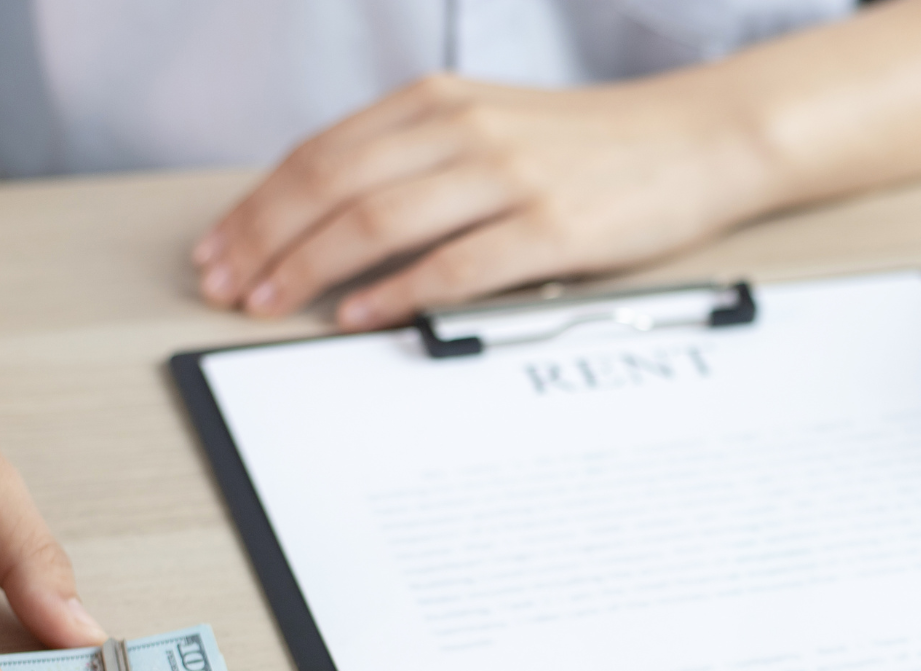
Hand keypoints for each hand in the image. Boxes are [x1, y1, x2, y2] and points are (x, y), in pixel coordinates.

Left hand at [192, 0, 920, 330]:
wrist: (701, 143)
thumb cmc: (597, 148)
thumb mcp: (496, 132)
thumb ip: (421, 163)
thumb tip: (339, 226)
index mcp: (442, 104)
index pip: (323, 153)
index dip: (260, 205)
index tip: (220, 248)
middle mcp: (465, 130)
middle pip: (334, 184)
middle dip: (266, 240)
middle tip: (223, 285)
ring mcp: (508, 177)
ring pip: (379, 220)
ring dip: (311, 267)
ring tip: (270, 304)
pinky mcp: (553, 227)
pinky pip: (455, 264)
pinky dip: (396, 292)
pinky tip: (357, 315)